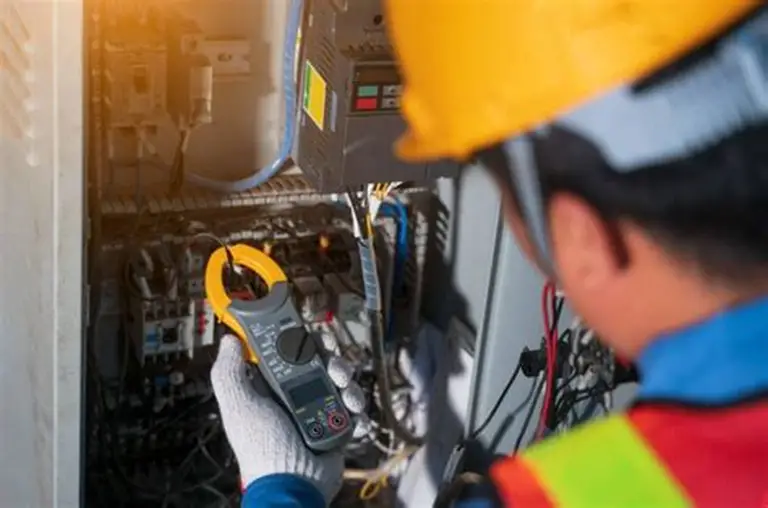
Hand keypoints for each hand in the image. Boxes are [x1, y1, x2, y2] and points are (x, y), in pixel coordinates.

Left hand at [211, 335, 348, 502]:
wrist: (293, 484)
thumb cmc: (263, 447)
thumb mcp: (239, 406)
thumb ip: (229, 372)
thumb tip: (230, 340)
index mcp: (271, 387)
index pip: (289, 352)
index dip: (301, 340)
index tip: (310, 336)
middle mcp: (295, 395)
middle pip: (321, 362)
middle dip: (332, 361)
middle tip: (336, 369)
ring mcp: (319, 411)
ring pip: (340, 382)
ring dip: (348, 384)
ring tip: (347, 396)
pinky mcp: (338, 427)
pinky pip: (353, 407)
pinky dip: (357, 408)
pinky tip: (354, 415)